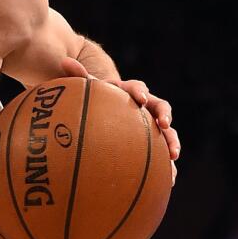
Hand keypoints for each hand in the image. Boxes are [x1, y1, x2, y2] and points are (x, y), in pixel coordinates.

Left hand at [61, 57, 179, 183]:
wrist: (111, 108)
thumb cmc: (98, 97)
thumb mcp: (89, 87)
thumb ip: (79, 75)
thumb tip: (63, 60)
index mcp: (130, 91)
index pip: (138, 88)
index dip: (140, 92)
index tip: (140, 99)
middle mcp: (146, 105)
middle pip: (161, 107)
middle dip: (165, 115)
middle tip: (165, 124)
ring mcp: (152, 123)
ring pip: (167, 130)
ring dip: (172, 140)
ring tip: (173, 155)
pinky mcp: (154, 139)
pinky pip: (163, 149)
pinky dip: (168, 161)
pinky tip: (169, 178)